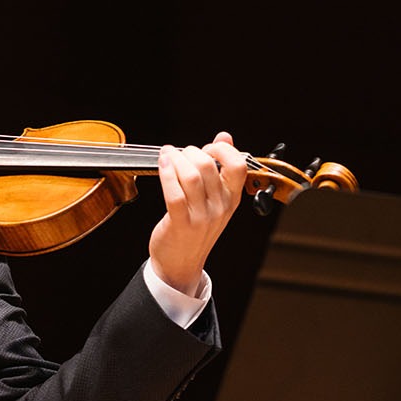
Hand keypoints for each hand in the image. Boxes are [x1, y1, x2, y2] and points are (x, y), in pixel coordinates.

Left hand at [147, 131, 248, 297]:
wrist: (180, 264)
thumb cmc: (196, 227)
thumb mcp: (215, 199)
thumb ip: (220, 168)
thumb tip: (225, 136)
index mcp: (232, 199)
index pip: (238, 165)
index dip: (222, 150)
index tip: (208, 148)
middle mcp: (220, 207)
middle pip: (209, 166)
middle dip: (191, 152)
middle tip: (181, 153)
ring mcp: (201, 217)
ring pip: (191, 176)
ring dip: (176, 159)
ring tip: (168, 155)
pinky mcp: (181, 224)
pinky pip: (174, 193)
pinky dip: (167, 173)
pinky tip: (162, 164)